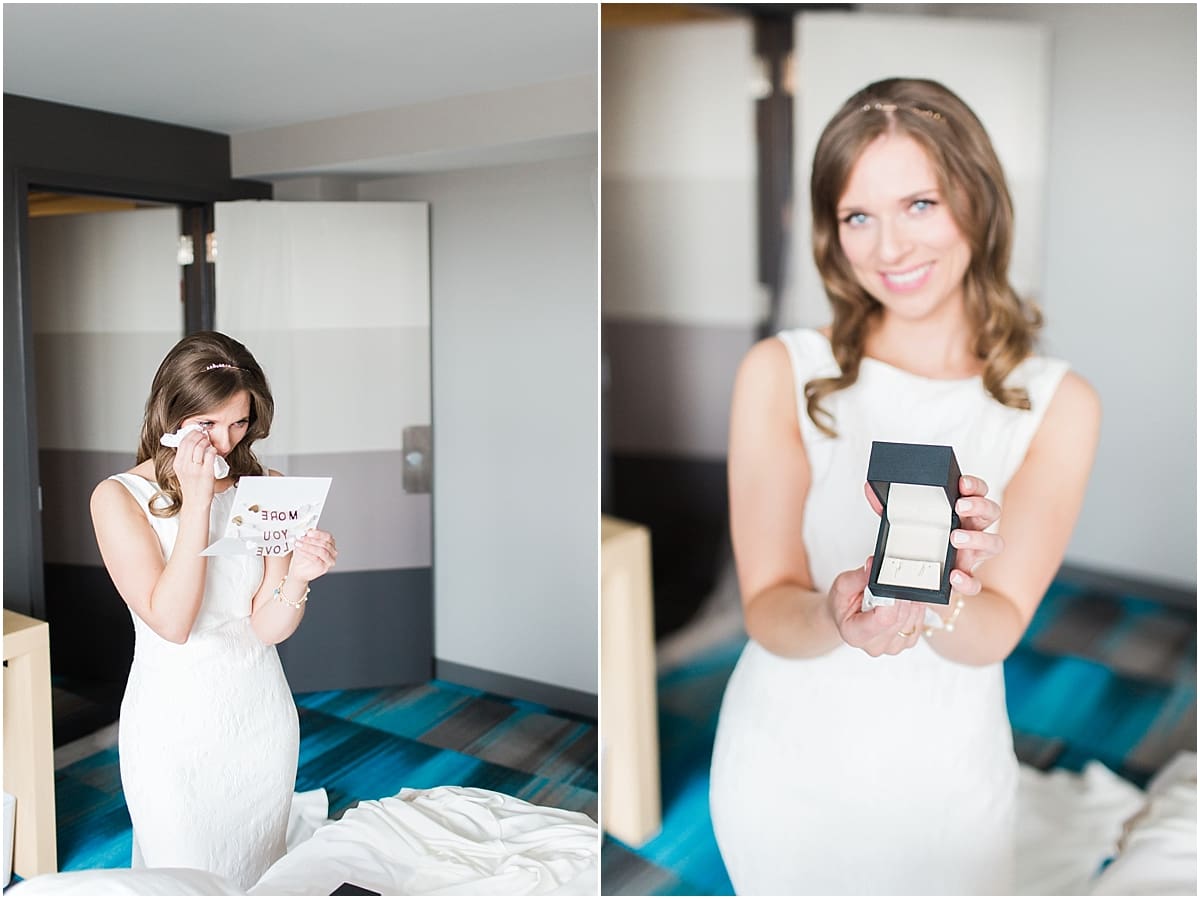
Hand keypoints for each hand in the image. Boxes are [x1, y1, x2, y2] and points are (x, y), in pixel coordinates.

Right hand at [172, 426, 216, 505]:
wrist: (195, 501)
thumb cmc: (192, 486)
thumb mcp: (183, 470)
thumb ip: (185, 458)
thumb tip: (192, 442)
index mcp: (178, 464)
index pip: (182, 442)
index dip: (191, 434)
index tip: (196, 432)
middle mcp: (185, 466)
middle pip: (191, 442)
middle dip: (199, 435)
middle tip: (204, 435)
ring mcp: (195, 469)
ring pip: (200, 447)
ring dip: (206, 442)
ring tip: (209, 443)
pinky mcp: (206, 473)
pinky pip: (210, 455)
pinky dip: (213, 450)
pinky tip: (213, 452)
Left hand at [288, 529, 337, 582]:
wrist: (299, 569)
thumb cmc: (303, 556)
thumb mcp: (305, 543)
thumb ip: (307, 536)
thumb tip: (307, 530)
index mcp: (330, 544)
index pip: (328, 537)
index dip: (318, 534)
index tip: (308, 532)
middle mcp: (332, 552)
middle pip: (324, 544)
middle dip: (310, 540)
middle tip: (300, 538)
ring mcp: (329, 561)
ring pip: (321, 551)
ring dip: (308, 546)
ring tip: (298, 544)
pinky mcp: (323, 568)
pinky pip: (316, 559)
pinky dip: (306, 553)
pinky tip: (299, 550)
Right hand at [827, 556, 926, 656]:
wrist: (847, 617)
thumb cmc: (843, 605)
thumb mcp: (843, 586)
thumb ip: (858, 577)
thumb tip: (874, 566)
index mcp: (855, 634)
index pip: (884, 619)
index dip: (892, 598)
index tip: (893, 581)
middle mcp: (875, 646)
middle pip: (900, 617)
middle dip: (900, 595)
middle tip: (895, 579)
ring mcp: (893, 647)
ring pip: (912, 619)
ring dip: (909, 601)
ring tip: (895, 591)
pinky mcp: (907, 642)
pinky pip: (919, 623)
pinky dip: (914, 609)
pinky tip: (903, 601)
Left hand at [862, 474, 1003, 597]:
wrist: (914, 580)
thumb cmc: (917, 545)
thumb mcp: (901, 523)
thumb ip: (888, 506)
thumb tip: (869, 488)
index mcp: (960, 513)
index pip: (978, 492)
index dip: (975, 485)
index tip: (962, 483)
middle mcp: (972, 531)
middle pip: (991, 512)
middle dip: (979, 506)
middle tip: (959, 506)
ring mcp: (971, 555)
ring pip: (994, 543)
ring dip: (978, 538)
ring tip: (955, 537)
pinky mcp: (964, 580)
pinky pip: (975, 583)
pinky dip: (967, 580)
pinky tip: (953, 575)